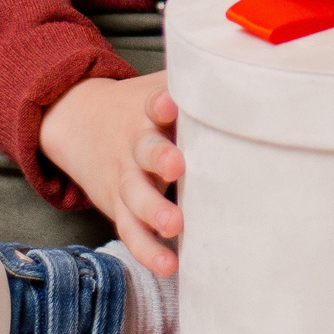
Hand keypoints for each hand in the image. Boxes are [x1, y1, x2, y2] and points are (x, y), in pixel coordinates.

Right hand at [37, 72, 183, 276]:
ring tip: (173, 224)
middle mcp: (135, 143)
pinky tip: (167, 265)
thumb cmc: (143, 107)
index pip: (152, 102)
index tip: (168, 102)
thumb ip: (197, 82)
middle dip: (160, 157)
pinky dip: (146, 249)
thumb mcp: (160, 85)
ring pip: (135, 195)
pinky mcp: (119, 206)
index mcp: (148, 110)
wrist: (79, 120)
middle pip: (145, 149)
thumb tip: (254, 68)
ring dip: (153, 210)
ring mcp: (124, 177)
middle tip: (177, 166)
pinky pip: (131, 230)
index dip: (161, 103)